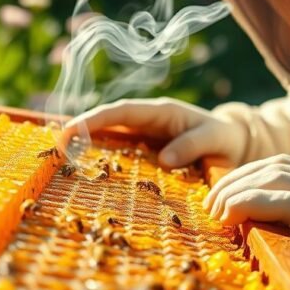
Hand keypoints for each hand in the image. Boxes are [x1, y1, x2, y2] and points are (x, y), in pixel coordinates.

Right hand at [59, 97, 247, 167]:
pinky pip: (120, 156)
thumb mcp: (215, 139)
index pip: (122, 111)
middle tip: (54, 147)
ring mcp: (144, 138)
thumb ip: (193, 144)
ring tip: (60, 161)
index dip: (96, 118)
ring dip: (86, 147)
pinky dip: (102, 163)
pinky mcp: (145, 155)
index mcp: (161, 112)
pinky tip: (86, 177)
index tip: (72, 129)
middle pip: (107, 123)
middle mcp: (147, 122)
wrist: (235, 146)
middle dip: (80, 131)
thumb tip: (165, 158)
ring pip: (109, 139)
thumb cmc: (225, 139)